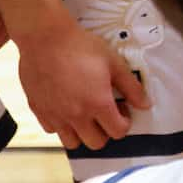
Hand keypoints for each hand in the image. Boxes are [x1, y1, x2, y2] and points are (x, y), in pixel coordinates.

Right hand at [17, 17, 148, 151]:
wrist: (45, 38)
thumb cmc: (82, 47)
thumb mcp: (114, 63)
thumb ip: (131, 87)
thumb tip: (145, 105)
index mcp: (97, 104)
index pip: (117, 132)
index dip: (124, 122)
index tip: (121, 108)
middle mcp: (75, 115)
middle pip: (96, 143)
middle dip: (105, 132)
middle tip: (104, 113)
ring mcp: (54, 115)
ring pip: (72, 142)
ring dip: (82, 133)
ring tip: (85, 114)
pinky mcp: (37, 110)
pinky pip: (52, 130)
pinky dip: (61, 125)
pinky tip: (65, 108)